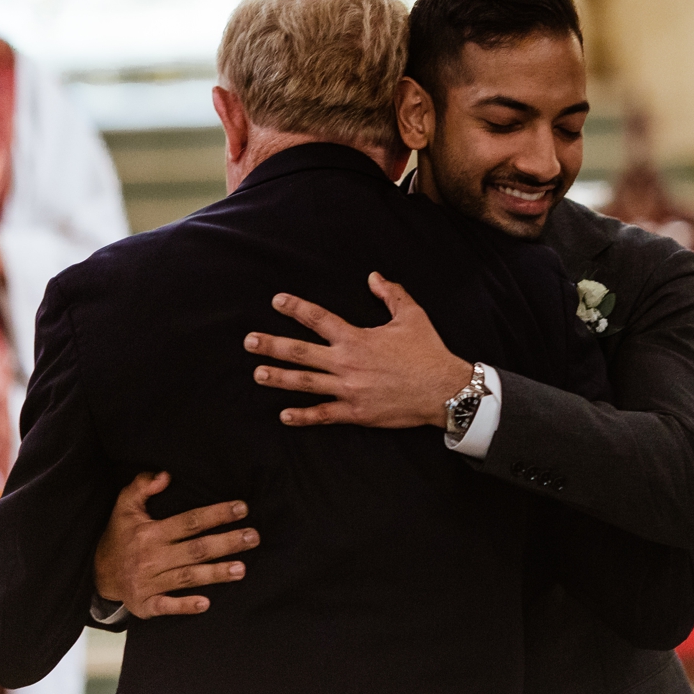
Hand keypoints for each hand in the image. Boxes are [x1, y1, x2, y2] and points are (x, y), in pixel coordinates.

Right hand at [93, 471, 259, 618]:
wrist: (97, 574)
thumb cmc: (119, 537)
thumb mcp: (124, 506)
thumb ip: (142, 486)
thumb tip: (166, 475)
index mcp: (150, 533)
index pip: (190, 521)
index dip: (217, 514)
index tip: (242, 508)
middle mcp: (152, 557)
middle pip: (196, 550)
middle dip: (226, 543)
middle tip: (253, 537)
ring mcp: (149, 583)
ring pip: (188, 577)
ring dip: (216, 574)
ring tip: (242, 569)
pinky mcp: (146, 604)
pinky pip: (167, 606)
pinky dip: (185, 606)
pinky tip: (206, 604)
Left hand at [245, 272, 472, 427]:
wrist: (444, 390)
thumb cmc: (428, 352)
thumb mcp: (412, 316)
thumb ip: (391, 294)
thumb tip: (374, 276)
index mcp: (357, 338)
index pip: (319, 319)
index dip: (296, 308)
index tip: (277, 301)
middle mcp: (347, 363)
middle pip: (301, 352)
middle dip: (272, 346)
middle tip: (249, 342)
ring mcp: (349, 390)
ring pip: (305, 383)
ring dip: (279, 378)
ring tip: (257, 374)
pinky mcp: (356, 413)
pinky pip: (324, 414)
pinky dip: (303, 416)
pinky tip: (284, 415)